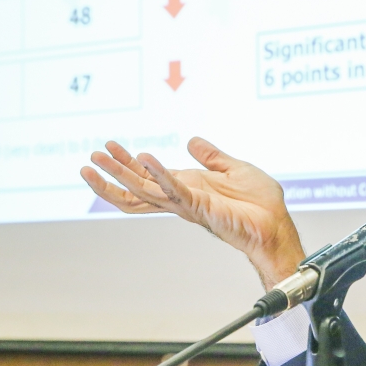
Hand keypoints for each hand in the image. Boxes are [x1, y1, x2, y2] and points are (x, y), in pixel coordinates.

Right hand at [80, 137, 305, 289]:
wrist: (275, 224)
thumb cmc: (259, 203)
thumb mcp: (234, 168)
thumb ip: (212, 156)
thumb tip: (192, 141)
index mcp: (187, 187)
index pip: (148, 176)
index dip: (127, 162)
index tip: (109, 146)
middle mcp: (181, 198)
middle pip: (136, 188)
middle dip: (112, 173)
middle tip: (90, 157)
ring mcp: (187, 204)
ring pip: (143, 192)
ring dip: (121, 174)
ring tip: (100, 159)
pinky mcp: (199, 206)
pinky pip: (174, 189)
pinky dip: (159, 173)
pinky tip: (145, 158)